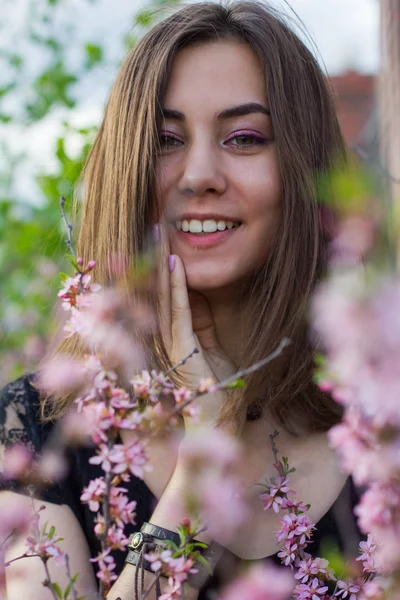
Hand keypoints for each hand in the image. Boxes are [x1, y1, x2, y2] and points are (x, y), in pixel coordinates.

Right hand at [156, 223, 239, 430]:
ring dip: (160, 263)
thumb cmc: (216, 389)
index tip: (160, 240)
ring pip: (162, 294)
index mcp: (172, 335)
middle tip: (153, 226)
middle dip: (154, 257)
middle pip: (157, 289)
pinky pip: (178, 310)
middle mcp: (164, 335)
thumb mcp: (210, 347)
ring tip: (158, 234)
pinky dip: (177, 286)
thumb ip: (201, 323)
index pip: (164, 294)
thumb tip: (196, 296)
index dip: (161, 266)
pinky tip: (174, 263)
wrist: (219, 423)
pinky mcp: (180, 348)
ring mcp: (169, 341)